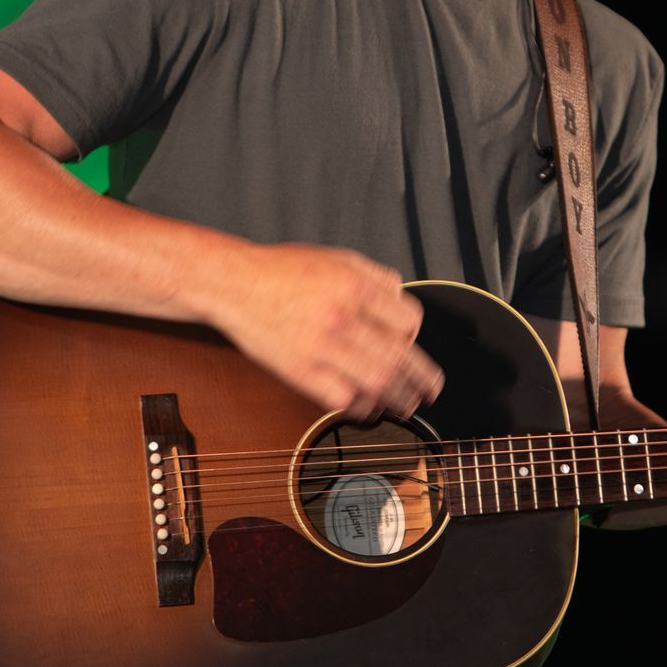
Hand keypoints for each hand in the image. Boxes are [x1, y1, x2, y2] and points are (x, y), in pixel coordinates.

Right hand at [209, 243, 442, 420]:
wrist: (234, 284)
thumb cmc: (282, 270)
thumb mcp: (338, 257)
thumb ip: (375, 276)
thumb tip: (402, 300)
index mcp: (355, 286)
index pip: (407, 320)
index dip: (414, 335)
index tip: (410, 344)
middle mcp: (343, 316)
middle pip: (400, 357)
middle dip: (422, 379)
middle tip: (432, 390)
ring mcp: (322, 346)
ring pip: (378, 381)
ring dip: (399, 398)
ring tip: (408, 406)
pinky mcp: (300, 370)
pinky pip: (343, 397)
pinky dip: (362, 407)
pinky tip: (369, 408)